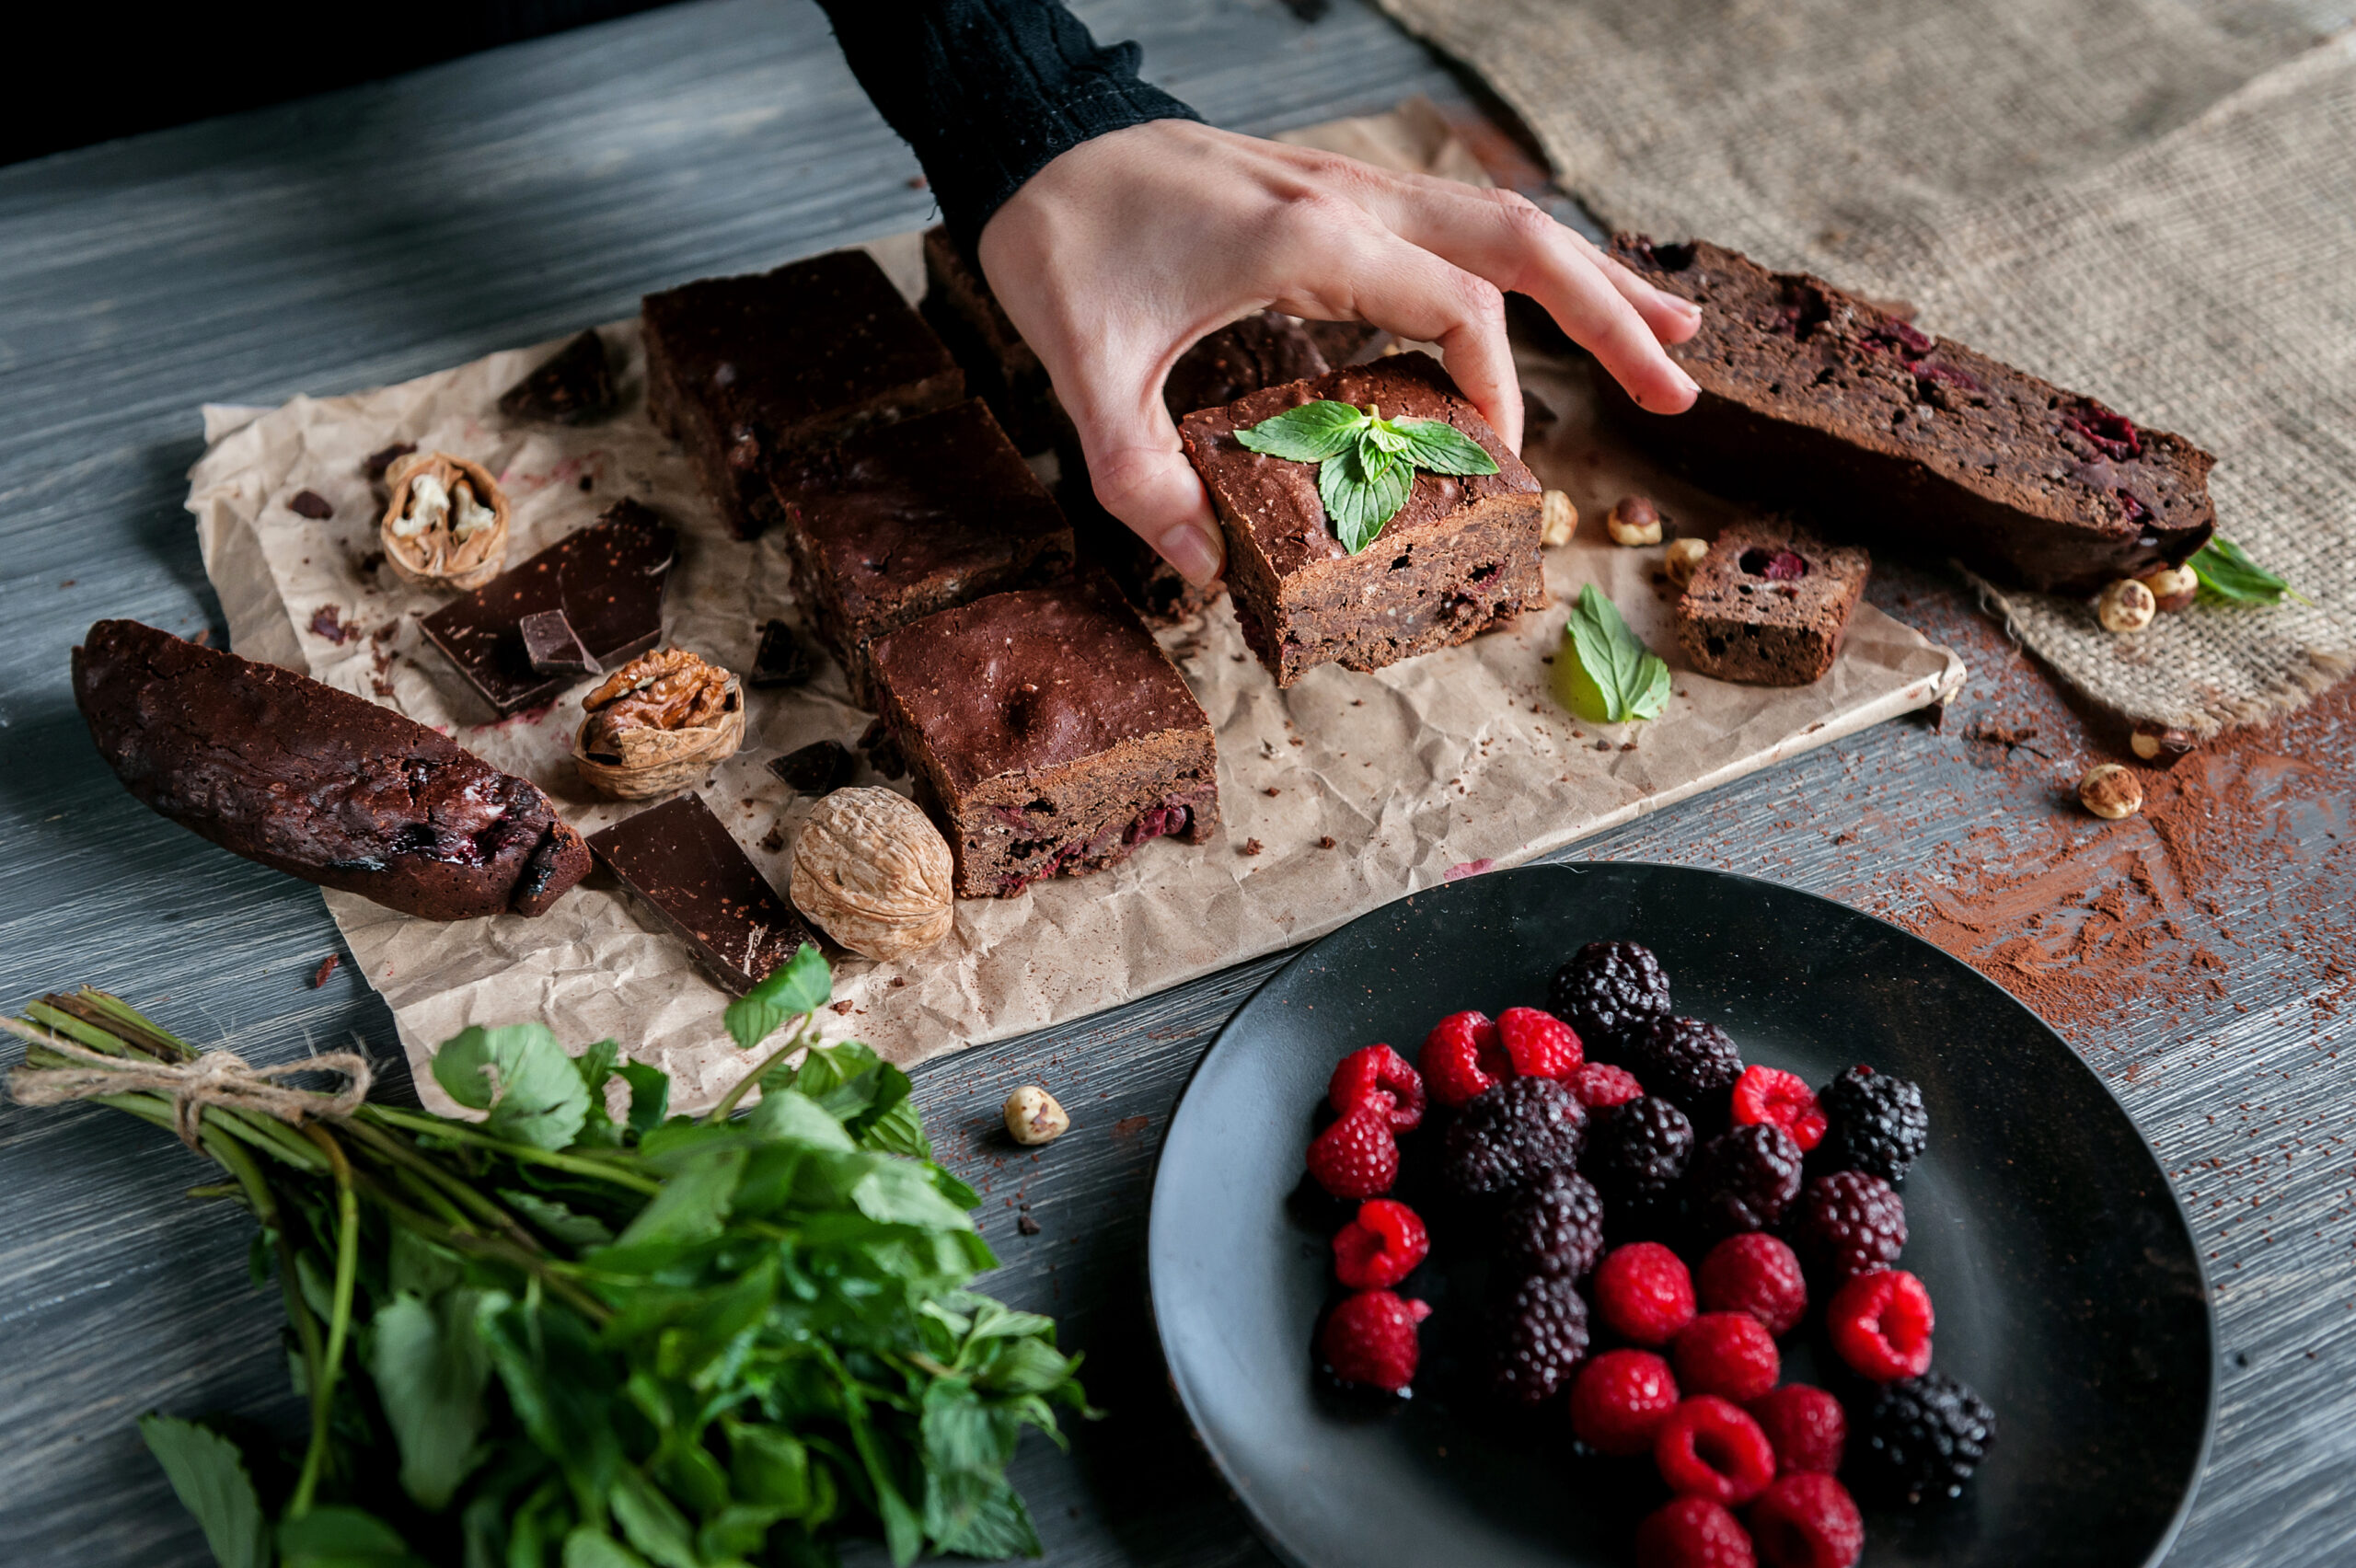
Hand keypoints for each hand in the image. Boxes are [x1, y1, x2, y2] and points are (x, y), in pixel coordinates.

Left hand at [976, 119, 1701, 585]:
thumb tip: (1206, 571)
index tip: (1496, 468)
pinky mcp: (1337, 196)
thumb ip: (1141, 476)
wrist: (1034, 139)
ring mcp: (1350, 188)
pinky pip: (1458, 223)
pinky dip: (1525, 263)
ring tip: (1674, 335)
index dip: (1495, 393)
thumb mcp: (1085, 371)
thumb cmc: (1062, 239)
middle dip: (1611, 316)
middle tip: (1680, 391)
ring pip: (1502, 223)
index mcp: (1306, 238)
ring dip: (1590, 278)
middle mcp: (1348, 200)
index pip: (1456, 309)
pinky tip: (1558, 294)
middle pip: (1519, 245)